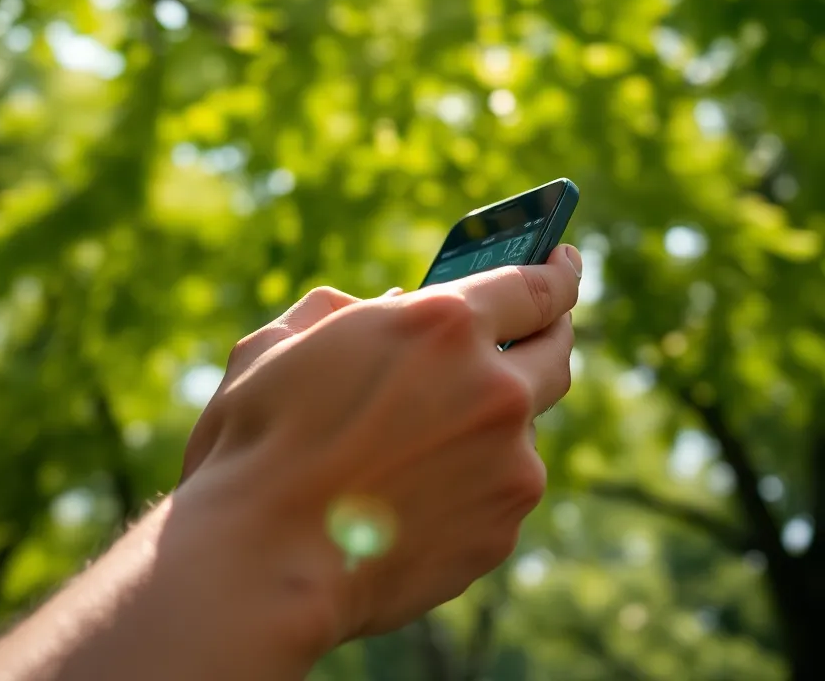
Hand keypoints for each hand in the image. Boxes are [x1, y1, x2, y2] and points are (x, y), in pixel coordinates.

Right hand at [178, 246, 580, 649]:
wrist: (260, 563)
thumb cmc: (259, 441)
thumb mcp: (284, 342)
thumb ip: (345, 310)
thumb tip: (388, 306)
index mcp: (444, 325)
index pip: (535, 286)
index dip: (558, 270)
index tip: (566, 262)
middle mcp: (495, 390)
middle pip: (556, 353)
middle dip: (551, 336)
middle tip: (537, 331)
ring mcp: (508, 465)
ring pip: (521, 430)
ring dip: (492, 421)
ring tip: (428, 438)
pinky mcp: (501, 530)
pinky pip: (499, 491)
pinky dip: (472, 482)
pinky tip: (415, 496)